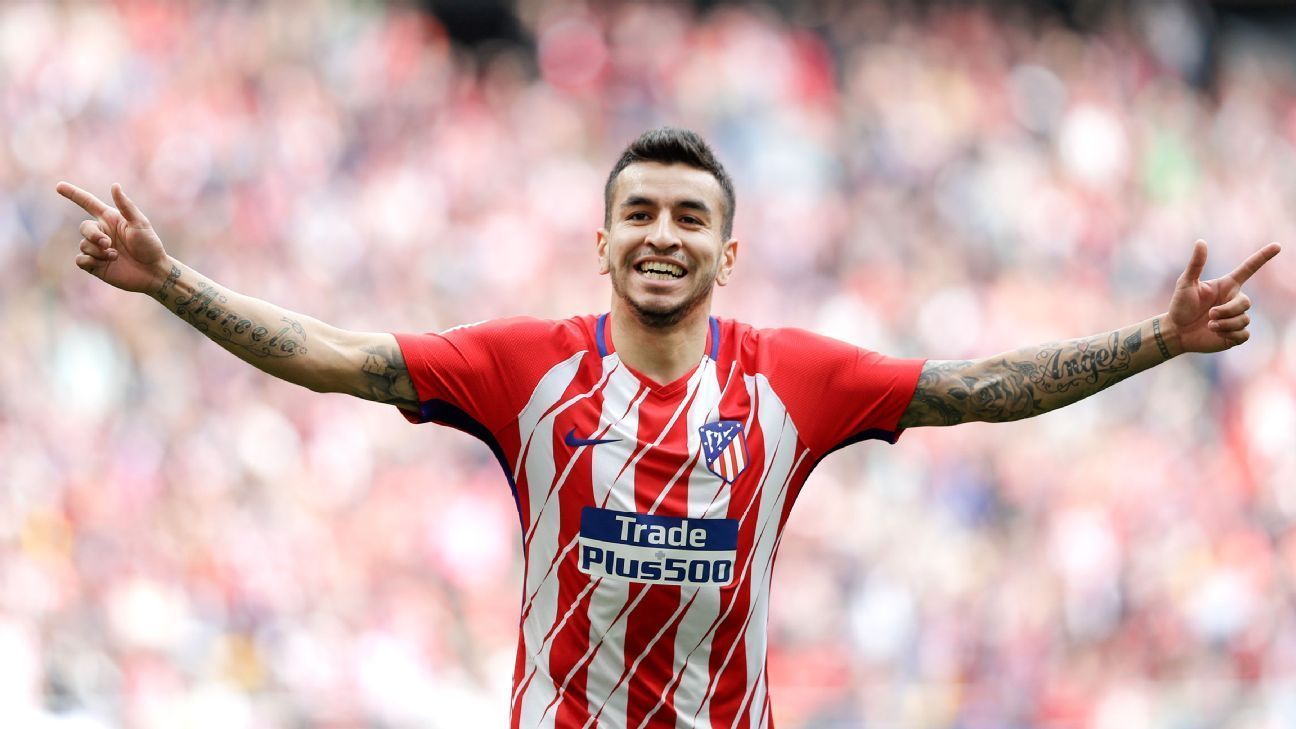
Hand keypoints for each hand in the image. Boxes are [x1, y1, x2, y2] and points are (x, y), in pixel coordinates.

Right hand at [57, 182, 169, 294]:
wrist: (153, 271)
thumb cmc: (150, 245)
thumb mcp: (140, 224)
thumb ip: (126, 206)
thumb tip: (115, 185)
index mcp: (110, 219)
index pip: (87, 203)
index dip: (73, 194)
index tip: (59, 186)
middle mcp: (102, 232)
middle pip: (84, 227)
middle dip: (93, 235)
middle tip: (108, 243)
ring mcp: (97, 249)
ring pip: (83, 245)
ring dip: (98, 251)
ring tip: (116, 256)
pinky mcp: (95, 265)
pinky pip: (80, 259)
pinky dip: (90, 261)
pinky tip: (106, 263)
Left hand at [1169, 239, 1280, 353]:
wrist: (1176, 331)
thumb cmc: (1180, 305)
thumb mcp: (1185, 283)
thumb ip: (1196, 264)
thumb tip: (1201, 241)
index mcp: (1227, 285)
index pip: (1249, 269)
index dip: (1263, 257)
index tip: (1277, 245)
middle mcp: (1234, 300)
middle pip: (1245, 303)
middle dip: (1228, 310)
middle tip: (1210, 314)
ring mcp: (1236, 317)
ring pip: (1244, 319)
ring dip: (1225, 324)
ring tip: (1209, 325)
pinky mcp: (1236, 334)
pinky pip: (1244, 334)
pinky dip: (1230, 334)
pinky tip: (1216, 334)